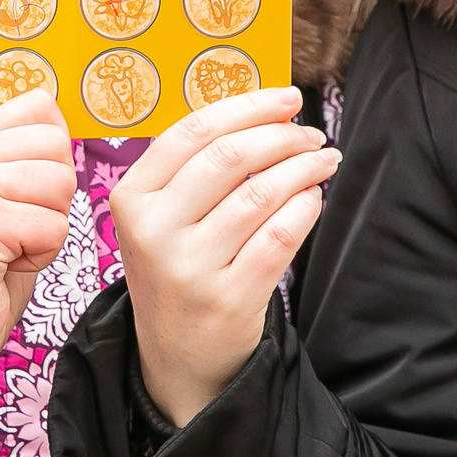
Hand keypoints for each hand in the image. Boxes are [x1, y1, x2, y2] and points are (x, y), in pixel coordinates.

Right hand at [0, 89, 76, 431]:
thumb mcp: (0, 204)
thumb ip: (24, 161)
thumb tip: (61, 117)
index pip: (40, 107)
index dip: (52, 158)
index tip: (20, 201)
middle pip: (58, 147)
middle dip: (54, 199)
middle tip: (13, 234)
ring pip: (61, 186)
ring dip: (48, 230)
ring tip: (7, 251)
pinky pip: (53, 227)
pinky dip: (41, 257)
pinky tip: (3, 269)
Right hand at [111, 87, 335, 426]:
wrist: (177, 359)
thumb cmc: (179, 270)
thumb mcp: (162, 219)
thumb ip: (195, 168)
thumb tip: (266, 111)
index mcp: (132, 198)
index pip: (193, 132)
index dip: (248, 106)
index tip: (288, 97)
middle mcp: (153, 231)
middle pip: (230, 156)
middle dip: (283, 136)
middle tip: (313, 136)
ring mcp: (189, 268)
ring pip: (261, 193)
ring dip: (304, 168)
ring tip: (324, 162)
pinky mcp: (228, 299)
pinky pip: (281, 236)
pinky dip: (306, 208)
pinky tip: (313, 198)